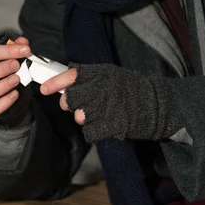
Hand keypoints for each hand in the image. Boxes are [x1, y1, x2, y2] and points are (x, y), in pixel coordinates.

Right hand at [0, 36, 30, 118]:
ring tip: (17, 79)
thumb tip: (22, 42)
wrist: (8, 92)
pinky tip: (15, 93)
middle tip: (17, 65)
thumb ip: (16, 48)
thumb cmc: (6, 69)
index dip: (7, 50)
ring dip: (1, 87)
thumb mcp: (11, 55)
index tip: (26, 49)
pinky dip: (4, 102)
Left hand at [41, 63, 180, 143]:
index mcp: (102, 73)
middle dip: (69, 104)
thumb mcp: (113, 76)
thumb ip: (91, 79)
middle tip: (78, 105)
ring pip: (79, 116)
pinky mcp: (112, 124)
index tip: (44, 89)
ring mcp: (106, 107)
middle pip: (70, 99)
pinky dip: (95, 131)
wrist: (159, 105)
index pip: (72, 75)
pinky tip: (105, 125)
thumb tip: (65, 86)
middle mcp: (102, 88)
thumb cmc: (134, 90)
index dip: (56, 83)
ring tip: (99, 114)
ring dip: (84, 118)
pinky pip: (90, 131)